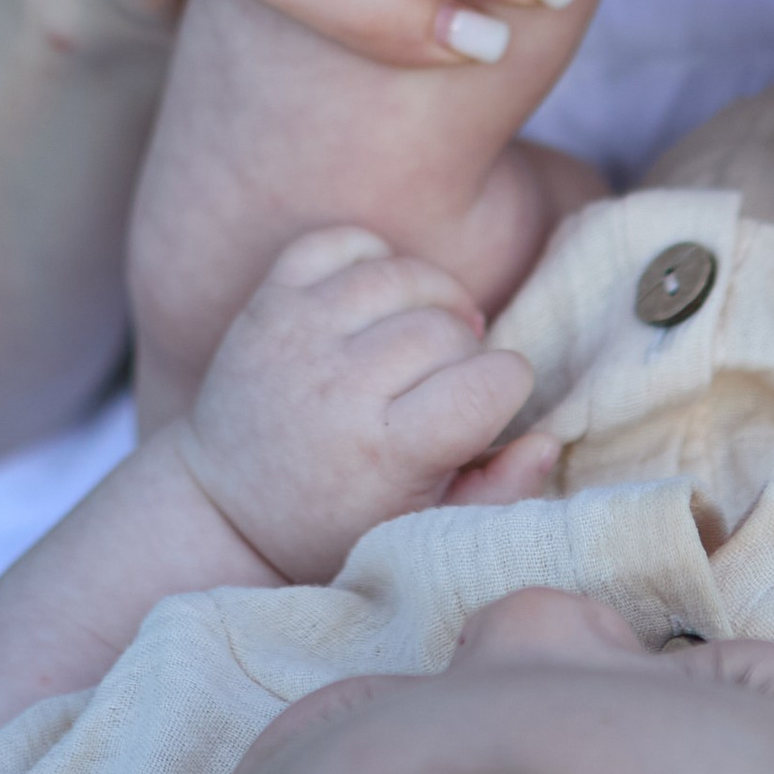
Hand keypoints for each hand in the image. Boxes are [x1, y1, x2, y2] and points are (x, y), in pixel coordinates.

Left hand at [175, 227, 536, 579]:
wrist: (226, 506)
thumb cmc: (337, 523)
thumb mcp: (421, 531)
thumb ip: (496, 492)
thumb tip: (547, 439)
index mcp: (382, 450)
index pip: (489, 382)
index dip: (506, 387)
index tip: (489, 405)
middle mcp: (335, 385)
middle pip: (448, 326)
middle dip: (467, 350)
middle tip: (450, 381)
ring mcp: (295, 333)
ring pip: (401, 274)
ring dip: (432, 298)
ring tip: (428, 335)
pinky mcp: (267, 301)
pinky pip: (341, 241)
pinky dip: (374, 258)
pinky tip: (381, 301)